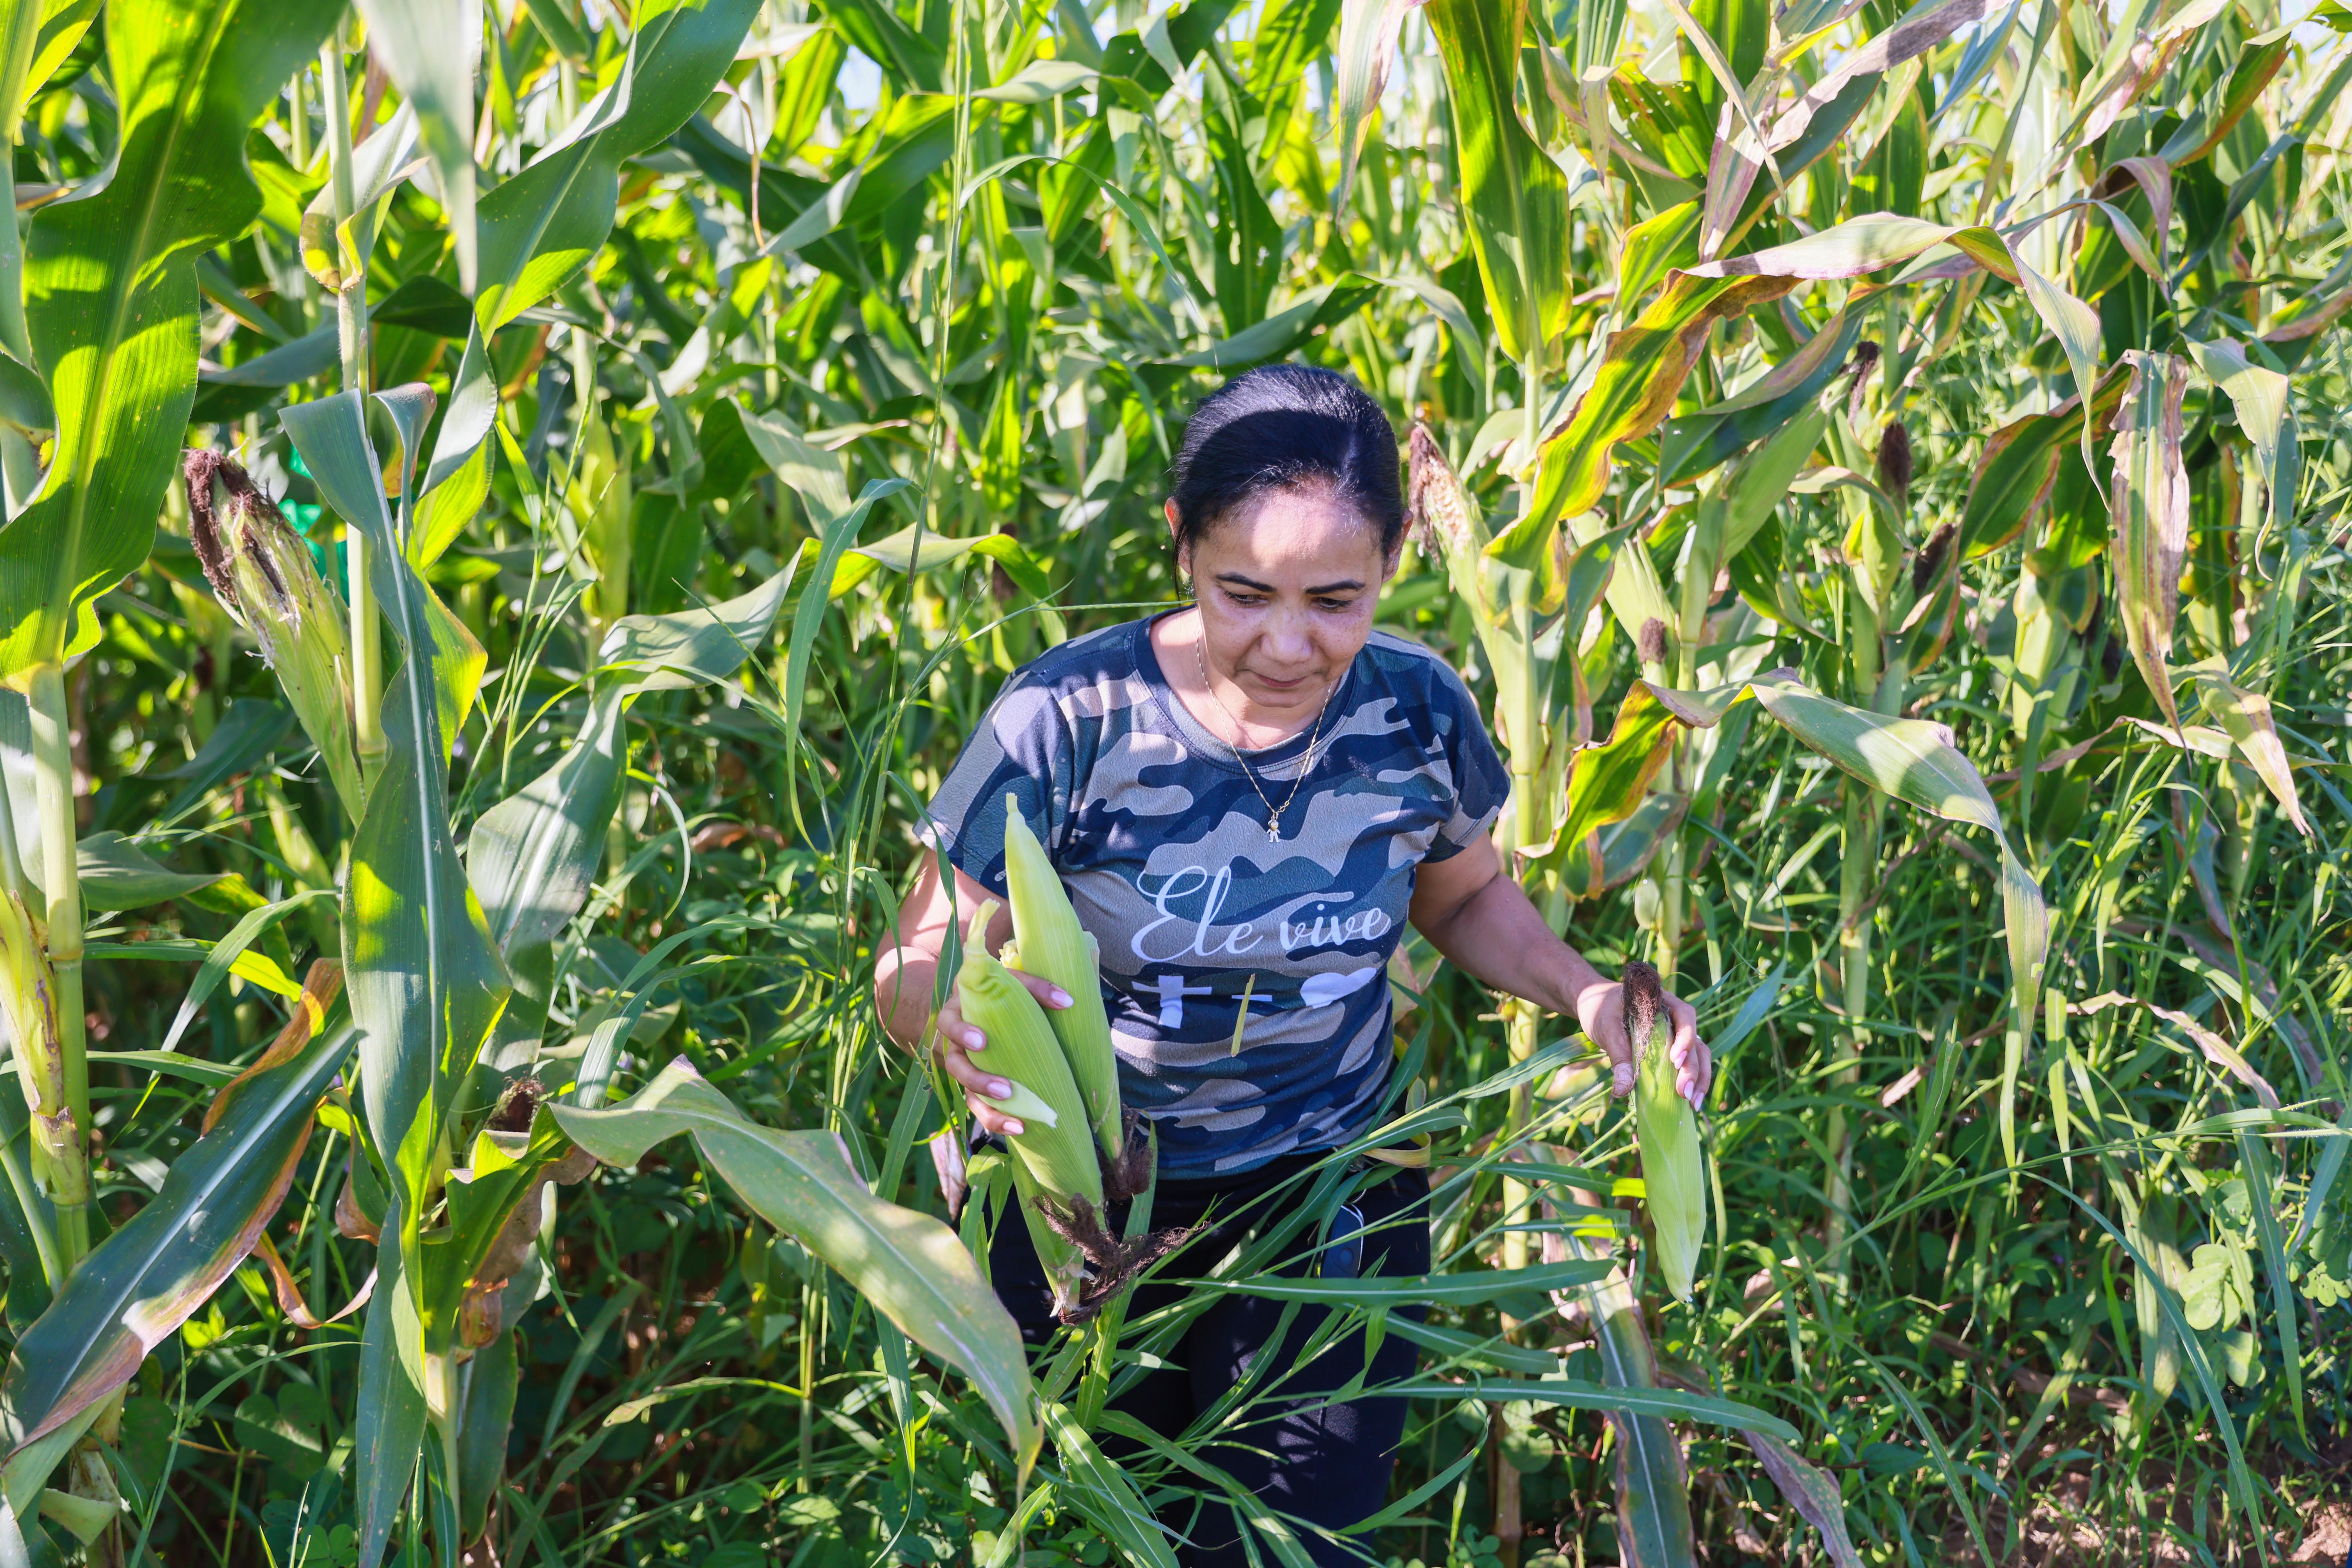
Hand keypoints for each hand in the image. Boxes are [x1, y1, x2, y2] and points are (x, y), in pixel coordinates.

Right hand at [930, 970, 1072, 1137]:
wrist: (986, 1003)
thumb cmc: (1001, 991)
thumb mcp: (1014, 982)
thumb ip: (1037, 987)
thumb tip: (1068, 1001)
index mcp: (956, 1012)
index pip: (952, 1021)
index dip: (962, 1032)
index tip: (981, 1042)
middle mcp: (954, 1042)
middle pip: (954, 1063)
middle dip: (976, 1078)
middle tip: (1004, 1087)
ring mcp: (964, 1065)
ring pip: (966, 1092)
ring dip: (989, 1106)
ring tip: (1016, 1118)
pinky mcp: (975, 1084)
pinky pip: (979, 1105)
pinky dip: (997, 1118)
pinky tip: (1020, 1128)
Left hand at [1573, 974, 1710, 1108]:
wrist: (1595, 1006)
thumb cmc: (1601, 1010)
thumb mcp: (1607, 1030)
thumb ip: (1618, 1057)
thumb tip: (1622, 1091)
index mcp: (1663, 1001)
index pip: (1685, 1016)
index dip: (1685, 1039)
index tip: (1675, 1061)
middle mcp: (1676, 1017)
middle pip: (1696, 1041)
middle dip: (1693, 1069)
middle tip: (1684, 1093)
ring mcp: (1677, 1034)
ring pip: (1700, 1055)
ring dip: (1699, 1079)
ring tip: (1693, 1104)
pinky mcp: (1672, 1049)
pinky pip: (1689, 1064)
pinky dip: (1692, 1081)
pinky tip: (1689, 1103)